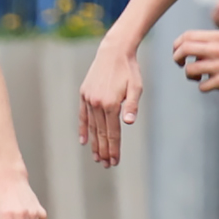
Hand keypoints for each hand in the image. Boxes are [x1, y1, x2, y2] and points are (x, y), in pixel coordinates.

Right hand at [79, 38, 142, 166]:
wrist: (113, 52)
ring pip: (91, 127)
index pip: (112, 132)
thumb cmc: (129, 70)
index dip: (114, 148)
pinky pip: (82, 116)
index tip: (115, 161)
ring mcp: (89, 99)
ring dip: (94, 144)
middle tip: (106, 165)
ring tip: (97, 158)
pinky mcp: (84, 95)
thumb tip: (129, 123)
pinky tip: (83, 141)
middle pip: (101, 133)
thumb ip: (132, 106)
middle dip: (104, 151)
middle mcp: (97, 103)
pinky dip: (83, 129)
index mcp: (111, 104)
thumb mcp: (136, 87)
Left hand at [172, 28, 218, 94]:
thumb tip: (183, 46)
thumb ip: (207, 42)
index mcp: (218, 37)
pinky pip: (202, 86)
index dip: (177, 45)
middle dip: (177, 58)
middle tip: (180, 64)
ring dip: (190, 75)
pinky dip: (203, 86)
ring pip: (190, 69)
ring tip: (199, 77)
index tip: (178, 52)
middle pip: (185, 49)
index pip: (188, 35)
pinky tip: (210, 84)